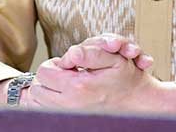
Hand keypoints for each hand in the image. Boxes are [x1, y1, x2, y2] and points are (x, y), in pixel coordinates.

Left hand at [22, 35, 175, 112]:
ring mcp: (69, 116)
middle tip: (65, 73)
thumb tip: (70, 54)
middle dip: (48, 77)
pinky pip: (45, 112)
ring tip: (64, 84)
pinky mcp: (71, 121)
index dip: (55, 63)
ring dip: (47, 90)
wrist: (138, 104)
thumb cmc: (127, 80)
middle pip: (37, 88)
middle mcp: (69, 105)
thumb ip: (89, 52)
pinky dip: (49, 103)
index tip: (68, 64)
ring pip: (39, 102)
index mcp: (77, 87)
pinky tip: (63, 96)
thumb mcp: (113, 58)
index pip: (44, 71)